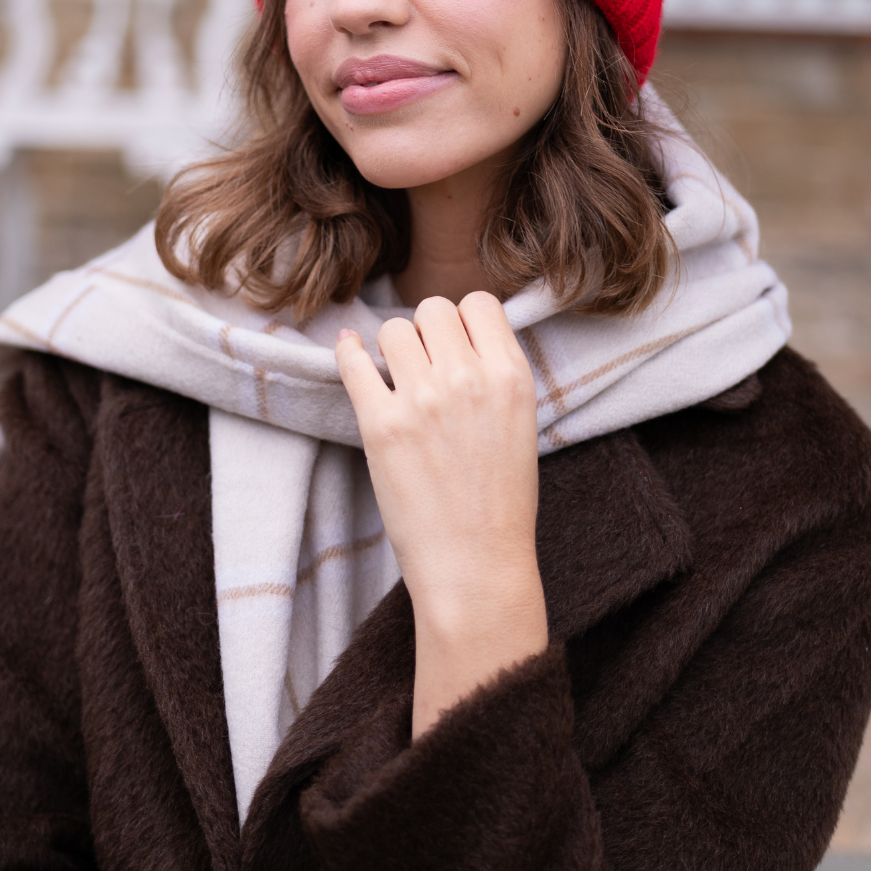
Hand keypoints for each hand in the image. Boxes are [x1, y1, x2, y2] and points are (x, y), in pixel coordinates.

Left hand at [336, 294, 546, 736]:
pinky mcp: (379, 424)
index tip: (455, 344)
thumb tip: (457, 333)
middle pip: (433, 309)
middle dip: (427, 332)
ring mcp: (420, 400)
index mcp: (511, 376)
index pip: (479, 304)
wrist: (475, 566)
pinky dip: (349, 354)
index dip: (464, 321)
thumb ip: (495, 374)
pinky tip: (351, 355)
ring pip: (393, 329)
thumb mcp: (521, 425)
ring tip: (397, 379)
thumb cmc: (500, 503)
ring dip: (393, 348)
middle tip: (424, 366)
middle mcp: (467, 379)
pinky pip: (353, 362)